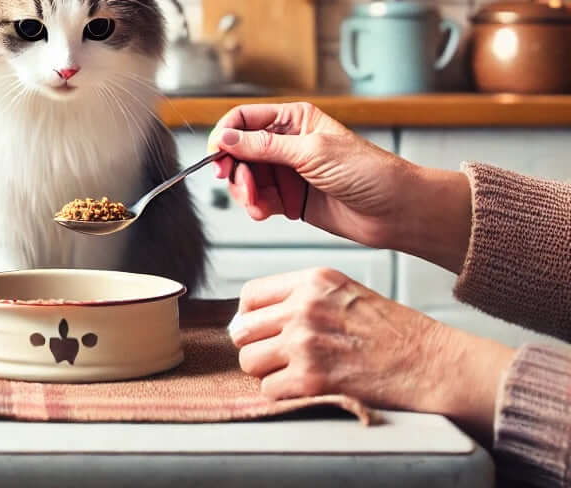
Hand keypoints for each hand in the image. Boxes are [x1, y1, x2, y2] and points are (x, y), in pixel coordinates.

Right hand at [208, 102, 471, 271]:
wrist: (397, 212)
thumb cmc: (368, 173)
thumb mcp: (312, 152)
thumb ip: (264, 146)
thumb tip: (226, 138)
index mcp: (293, 119)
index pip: (244, 119)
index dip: (225, 135)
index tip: (217, 155)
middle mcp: (287, 142)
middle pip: (240, 150)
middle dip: (234, 169)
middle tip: (237, 184)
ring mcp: (288, 171)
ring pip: (246, 177)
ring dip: (244, 192)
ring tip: (256, 205)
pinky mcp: (290, 198)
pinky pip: (259, 199)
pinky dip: (255, 206)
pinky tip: (264, 213)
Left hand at [230, 267, 514, 440]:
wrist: (433, 363)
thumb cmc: (395, 332)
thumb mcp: (345, 292)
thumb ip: (303, 298)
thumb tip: (257, 317)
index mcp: (313, 280)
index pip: (250, 295)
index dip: (249, 316)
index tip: (259, 330)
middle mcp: (304, 307)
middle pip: (242, 329)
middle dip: (255, 346)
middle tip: (275, 357)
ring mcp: (306, 343)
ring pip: (249, 361)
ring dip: (266, 372)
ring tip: (292, 373)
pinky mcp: (313, 379)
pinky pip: (269, 390)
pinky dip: (283, 394)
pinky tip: (307, 389)